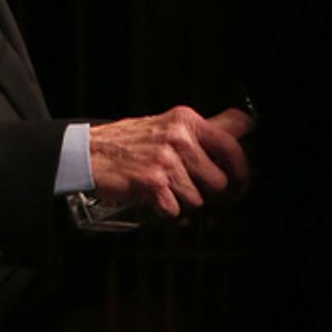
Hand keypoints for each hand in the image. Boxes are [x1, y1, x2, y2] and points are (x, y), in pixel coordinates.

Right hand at [88, 105, 253, 219]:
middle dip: (204, 190)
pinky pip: (176, 211)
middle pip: (218, 181)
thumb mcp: (168, 126)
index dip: (241, 166)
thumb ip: (202, 132)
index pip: (230, 142)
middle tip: (184, 184)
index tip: (240, 179)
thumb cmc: (128, 142)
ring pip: (198, 200)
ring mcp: (166, 160)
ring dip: (181, 200)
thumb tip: (241, 127)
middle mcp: (178, 137)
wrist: (90, 153)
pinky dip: (164, 209)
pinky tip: (151, 195)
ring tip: (162, 186)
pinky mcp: (153, 182)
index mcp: (185, 120)